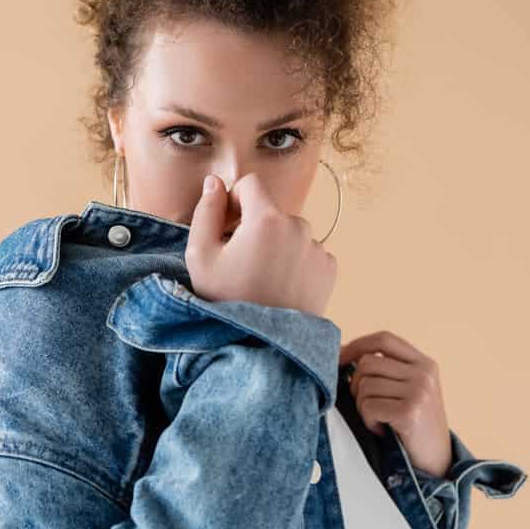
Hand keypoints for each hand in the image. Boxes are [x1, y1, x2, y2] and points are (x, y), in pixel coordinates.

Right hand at [185, 173, 337, 317]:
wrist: (262, 345)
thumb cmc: (226, 300)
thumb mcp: (200, 256)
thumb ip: (205, 212)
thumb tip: (214, 183)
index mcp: (267, 219)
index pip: (251, 184)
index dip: (234, 200)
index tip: (226, 227)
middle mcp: (299, 227)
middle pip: (271, 211)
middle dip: (255, 227)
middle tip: (240, 262)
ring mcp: (318, 248)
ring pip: (290, 233)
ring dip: (276, 245)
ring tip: (261, 279)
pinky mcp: (329, 269)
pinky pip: (307, 253)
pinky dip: (294, 263)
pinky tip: (279, 287)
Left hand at [339, 330, 452, 477]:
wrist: (435, 460)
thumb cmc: (411, 422)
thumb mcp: (405, 388)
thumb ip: (384, 369)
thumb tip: (340, 351)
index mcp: (424, 363)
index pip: (384, 339)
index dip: (357, 345)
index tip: (340, 359)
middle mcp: (424, 373)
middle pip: (367, 362)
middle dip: (357, 384)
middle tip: (369, 405)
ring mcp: (420, 391)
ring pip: (364, 385)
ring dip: (363, 406)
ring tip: (380, 419)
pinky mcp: (410, 412)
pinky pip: (368, 407)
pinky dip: (369, 421)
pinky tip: (383, 430)